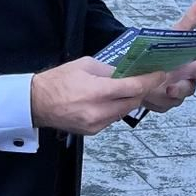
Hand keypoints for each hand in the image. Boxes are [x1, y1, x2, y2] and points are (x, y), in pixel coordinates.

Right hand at [30, 57, 165, 134]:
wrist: (36, 103)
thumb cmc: (58, 81)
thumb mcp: (86, 65)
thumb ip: (109, 70)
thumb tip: (127, 71)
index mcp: (97, 91)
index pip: (134, 87)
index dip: (150, 81)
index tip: (160, 74)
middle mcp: (98, 111)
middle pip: (133, 101)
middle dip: (141, 90)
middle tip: (145, 79)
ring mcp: (96, 124)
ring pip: (124, 111)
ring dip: (129, 100)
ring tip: (126, 88)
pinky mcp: (93, 131)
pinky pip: (113, 118)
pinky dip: (117, 108)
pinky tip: (111, 100)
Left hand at [143, 0, 195, 112]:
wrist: (142, 65)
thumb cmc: (165, 49)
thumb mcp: (174, 35)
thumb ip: (191, 19)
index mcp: (192, 66)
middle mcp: (186, 82)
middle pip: (188, 90)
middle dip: (180, 89)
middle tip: (170, 88)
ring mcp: (174, 96)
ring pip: (172, 100)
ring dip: (160, 94)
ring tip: (149, 88)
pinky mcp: (162, 105)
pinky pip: (158, 105)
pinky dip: (150, 99)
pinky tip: (143, 92)